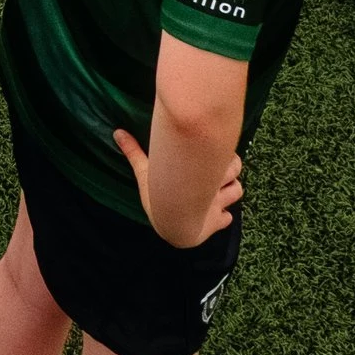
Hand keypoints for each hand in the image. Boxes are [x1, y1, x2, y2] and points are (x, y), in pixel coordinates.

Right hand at [112, 129, 241, 247]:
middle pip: (236, 169)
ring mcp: (217, 205)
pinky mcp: (216, 223)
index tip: (216, 156)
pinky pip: (227, 218)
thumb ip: (134, 152)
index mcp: (203, 170)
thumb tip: (117, 132)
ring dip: (230, 191)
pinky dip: (223, 217)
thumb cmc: (159, 194)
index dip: (224, 157)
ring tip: (219, 191)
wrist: (173, 223)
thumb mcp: (144, 172)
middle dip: (230, 169)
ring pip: (237, 191)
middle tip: (218, 171)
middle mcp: (214, 185)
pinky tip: (216, 215)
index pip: (226, 156)